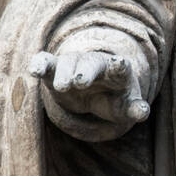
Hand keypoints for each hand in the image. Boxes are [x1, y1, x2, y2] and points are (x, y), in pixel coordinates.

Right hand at [29, 48, 150, 126]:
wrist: (94, 93)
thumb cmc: (113, 100)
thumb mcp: (125, 107)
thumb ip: (134, 109)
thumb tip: (142, 112)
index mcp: (116, 72)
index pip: (119, 67)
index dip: (119, 66)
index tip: (119, 64)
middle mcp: (94, 63)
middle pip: (90, 63)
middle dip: (85, 71)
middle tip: (80, 81)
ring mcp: (74, 65)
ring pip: (68, 63)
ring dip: (64, 73)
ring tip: (61, 86)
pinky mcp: (55, 70)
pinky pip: (47, 62)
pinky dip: (40, 64)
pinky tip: (33, 71)